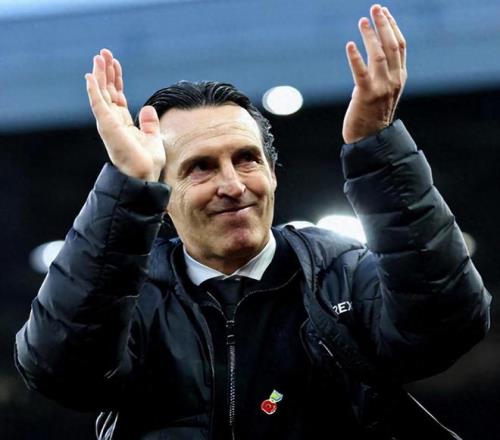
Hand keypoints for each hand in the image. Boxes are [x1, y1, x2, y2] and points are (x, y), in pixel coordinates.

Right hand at [85, 49, 165, 180]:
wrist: (145, 174)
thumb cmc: (148, 161)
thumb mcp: (153, 137)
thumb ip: (149, 123)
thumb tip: (148, 108)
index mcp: (123, 123)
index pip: (116, 96)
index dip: (116, 79)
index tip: (116, 63)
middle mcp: (113, 121)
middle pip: (106, 91)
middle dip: (105, 72)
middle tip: (104, 53)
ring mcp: (108, 123)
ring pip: (100, 94)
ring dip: (99, 75)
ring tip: (99, 57)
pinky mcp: (107, 126)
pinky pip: (98, 104)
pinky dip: (93, 90)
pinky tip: (91, 76)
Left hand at [342, 5, 406, 143]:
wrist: (370, 139)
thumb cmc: (373, 114)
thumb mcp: (384, 91)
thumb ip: (382, 74)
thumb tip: (370, 54)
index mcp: (400, 77)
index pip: (400, 46)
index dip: (393, 27)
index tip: (384, 12)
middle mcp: (394, 80)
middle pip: (392, 45)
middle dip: (384, 24)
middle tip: (374, 8)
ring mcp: (381, 88)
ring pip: (379, 55)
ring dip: (371, 36)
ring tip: (362, 21)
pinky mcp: (366, 95)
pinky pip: (361, 73)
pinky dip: (356, 57)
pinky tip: (350, 45)